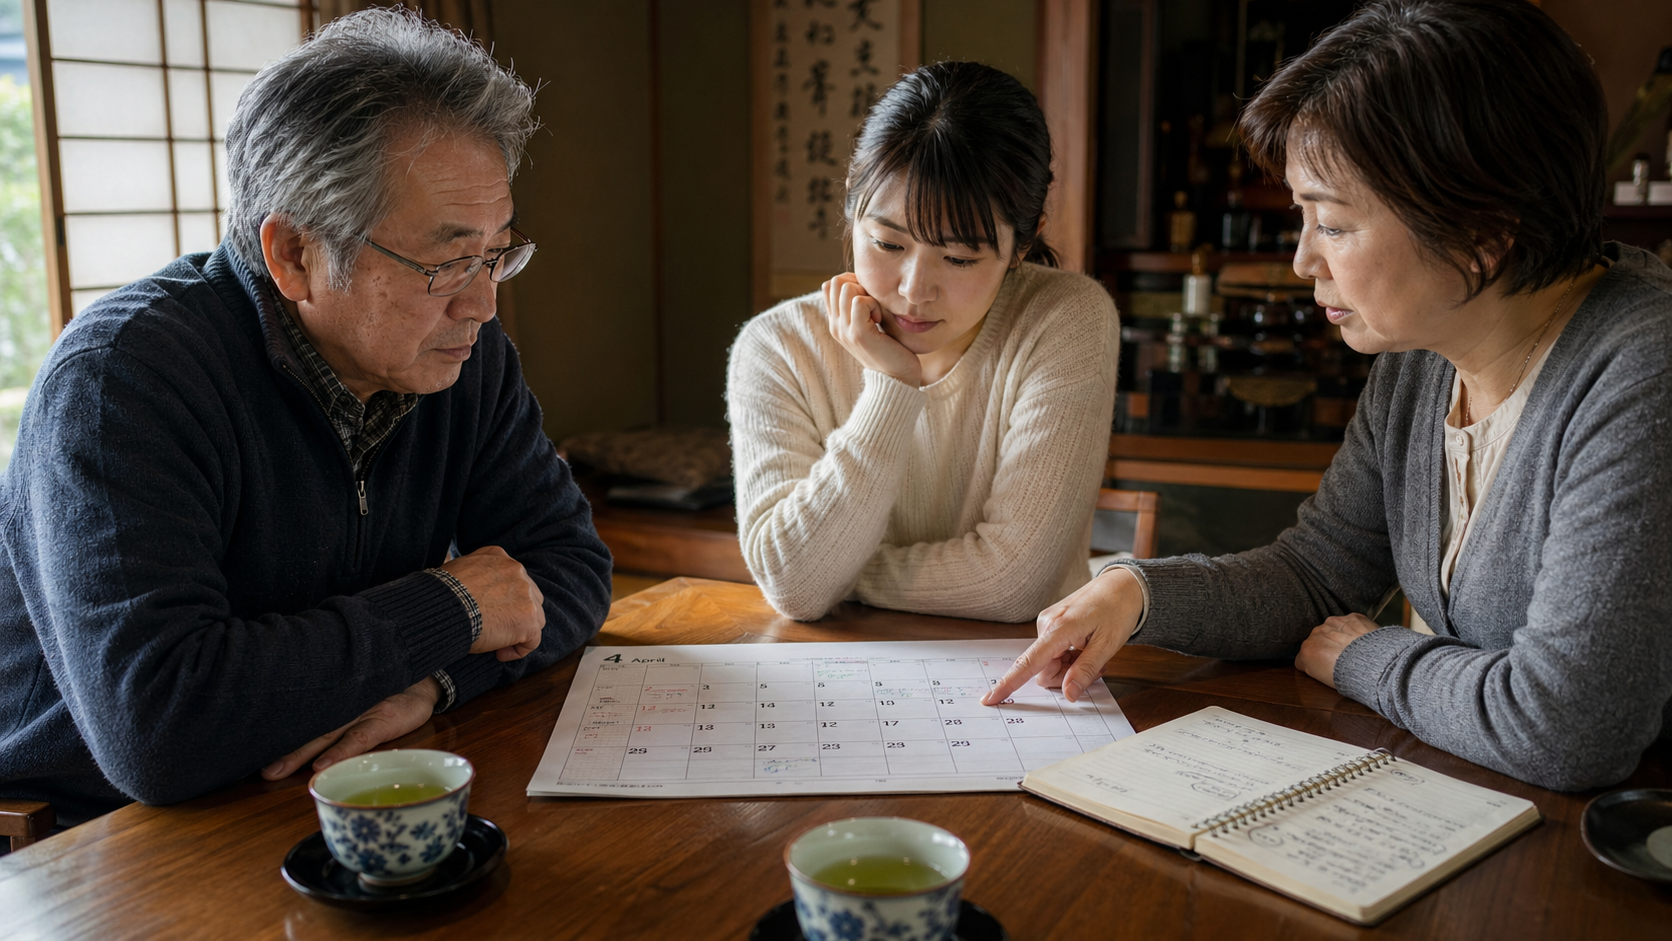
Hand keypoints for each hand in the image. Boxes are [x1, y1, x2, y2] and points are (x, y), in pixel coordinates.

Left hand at [261, 677, 440, 779]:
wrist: (426, 677)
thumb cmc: (387, 684)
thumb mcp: (357, 686)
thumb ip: (329, 699)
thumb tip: (294, 713)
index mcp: (332, 693)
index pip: (297, 709)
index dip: (271, 726)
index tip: (244, 742)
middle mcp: (343, 700)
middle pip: (304, 724)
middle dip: (278, 746)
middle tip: (253, 765)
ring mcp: (362, 710)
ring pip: (324, 733)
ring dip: (298, 754)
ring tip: (275, 771)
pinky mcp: (384, 720)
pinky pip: (359, 738)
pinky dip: (340, 752)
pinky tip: (322, 766)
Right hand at [442, 545, 544, 660]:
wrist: (444, 607)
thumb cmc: (441, 594)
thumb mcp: (455, 569)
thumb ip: (471, 574)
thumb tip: (468, 589)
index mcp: (498, 556)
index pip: (511, 577)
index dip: (504, 597)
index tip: (490, 611)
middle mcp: (516, 571)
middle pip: (528, 595)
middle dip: (517, 612)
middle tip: (497, 628)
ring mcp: (526, 595)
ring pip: (535, 616)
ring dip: (520, 631)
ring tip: (498, 643)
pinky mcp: (528, 619)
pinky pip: (533, 639)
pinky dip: (519, 650)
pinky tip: (500, 654)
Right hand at [822, 272, 921, 386]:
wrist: (896, 379)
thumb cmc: (890, 350)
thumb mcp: (871, 325)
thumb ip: (862, 308)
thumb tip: (864, 283)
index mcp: (837, 322)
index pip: (830, 285)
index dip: (851, 282)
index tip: (868, 299)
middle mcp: (836, 325)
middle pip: (835, 282)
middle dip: (858, 285)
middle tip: (873, 305)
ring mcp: (844, 330)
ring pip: (846, 287)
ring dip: (867, 294)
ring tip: (876, 314)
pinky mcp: (857, 333)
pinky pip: (859, 301)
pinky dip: (873, 304)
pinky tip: (880, 320)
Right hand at [982, 567, 1146, 704]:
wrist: (1122, 585)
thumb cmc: (1118, 610)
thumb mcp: (1108, 645)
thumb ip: (1085, 671)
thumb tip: (1068, 695)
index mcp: (1058, 629)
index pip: (1028, 663)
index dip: (1009, 684)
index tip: (990, 699)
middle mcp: (1046, 624)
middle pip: (1043, 670)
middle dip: (1066, 676)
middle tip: (1096, 668)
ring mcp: (1047, 623)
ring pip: (1049, 663)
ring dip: (1070, 666)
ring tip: (1093, 652)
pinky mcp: (1051, 623)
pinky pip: (1053, 652)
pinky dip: (1069, 657)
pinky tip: (1086, 647)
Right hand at [1295, 614, 1379, 688]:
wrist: (1375, 665)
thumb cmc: (1351, 675)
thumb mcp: (1321, 678)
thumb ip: (1311, 667)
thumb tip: (1309, 663)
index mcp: (1308, 649)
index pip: (1303, 655)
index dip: (1313, 663)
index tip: (1323, 667)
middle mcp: (1318, 632)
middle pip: (1318, 639)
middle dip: (1326, 647)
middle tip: (1340, 659)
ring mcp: (1335, 622)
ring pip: (1333, 628)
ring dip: (1340, 636)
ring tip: (1353, 650)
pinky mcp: (1353, 617)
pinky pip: (1350, 622)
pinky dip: (1355, 630)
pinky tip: (1362, 641)